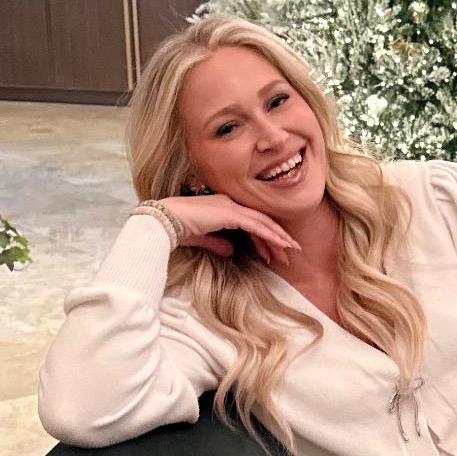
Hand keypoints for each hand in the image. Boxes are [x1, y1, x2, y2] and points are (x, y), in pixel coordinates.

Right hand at [154, 193, 298, 266]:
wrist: (163, 222)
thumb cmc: (177, 229)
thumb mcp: (201, 238)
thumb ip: (217, 242)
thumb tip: (230, 251)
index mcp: (223, 207)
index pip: (250, 222)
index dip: (264, 237)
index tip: (275, 251)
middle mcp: (229, 204)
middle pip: (260, 221)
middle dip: (276, 237)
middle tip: (291, 251)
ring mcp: (230, 207)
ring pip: (262, 222)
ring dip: (278, 237)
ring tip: (292, 250)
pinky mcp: (229, 213)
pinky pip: (255, 225)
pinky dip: (270, 235)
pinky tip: (280, 244)